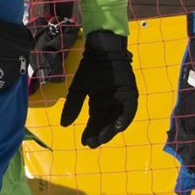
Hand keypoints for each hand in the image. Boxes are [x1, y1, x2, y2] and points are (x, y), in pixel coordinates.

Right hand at [59, 30, 138, 149]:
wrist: (102, 50)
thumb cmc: (90, 67)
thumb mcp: (78, 89)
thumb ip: (73, 106)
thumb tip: (64, 125)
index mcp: (99, 102)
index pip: (95, 121)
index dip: (90, 132)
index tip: (84, 142)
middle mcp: (112, 103)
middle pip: (106, 123)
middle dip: (100, 134)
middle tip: (93, 143)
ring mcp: (122, 98)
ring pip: (117, 119)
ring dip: (111, 129)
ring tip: (102, 138)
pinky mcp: (130, 93)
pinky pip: (129, 110)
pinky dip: (124, 119)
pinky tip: (116, 127)